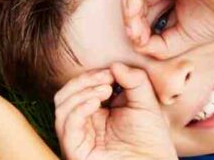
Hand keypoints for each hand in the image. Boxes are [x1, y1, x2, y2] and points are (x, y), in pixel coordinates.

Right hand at [55, 64, 176, 159]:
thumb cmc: (151, 140)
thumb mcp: (146, 103)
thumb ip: (135, 81)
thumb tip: (115, 64)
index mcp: (95, 111)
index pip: (80, 87)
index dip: (92, 75)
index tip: (112, 72)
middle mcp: (83, 122)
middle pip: (66, 93)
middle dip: (84, 80)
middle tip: (106, 78)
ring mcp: (78, 135)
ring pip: (61, 106)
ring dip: (80, 92)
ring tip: (104, 90)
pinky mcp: (75, 148)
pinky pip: (66, 125)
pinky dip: (77, 109)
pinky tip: (95, 103)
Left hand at [121, 0, 213, 58]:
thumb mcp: (185, 36)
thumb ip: (160, 43)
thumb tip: (137, 46)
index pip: (138, 0)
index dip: (133, 22)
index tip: (140, 44)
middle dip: (129, 19)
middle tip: (136, 41)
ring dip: (130, 12)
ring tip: (138, 35)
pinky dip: (134, 2)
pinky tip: (137, 21)